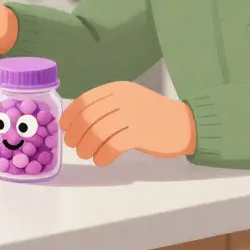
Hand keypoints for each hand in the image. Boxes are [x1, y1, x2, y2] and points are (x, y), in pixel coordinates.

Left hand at [60, 81, 196, 165]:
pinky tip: (101, 160)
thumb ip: (107, 107)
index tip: (65, 128)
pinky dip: (102, 155)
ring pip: (97, 133)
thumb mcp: (130, 101)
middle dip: (76, 134)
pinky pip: (113, 146)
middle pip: (89, 118)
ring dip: (87, 147)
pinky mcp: (141, 134)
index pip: (85, 100)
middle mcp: (123, 99)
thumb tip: (77, 123)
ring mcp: (133, 116)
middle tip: (74, 145)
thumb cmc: (154, 115)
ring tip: (87, 154)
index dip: (71, 115)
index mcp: (118, 89)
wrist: (185, 124)